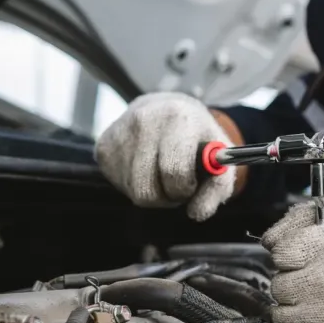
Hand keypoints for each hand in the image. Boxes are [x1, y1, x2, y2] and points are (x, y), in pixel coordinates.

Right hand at [94, 92, 235, 220]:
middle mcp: (144, 120)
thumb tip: (197, 213)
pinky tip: (147, 169)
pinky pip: (120, 186)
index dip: (184, 188)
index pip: (174, 171)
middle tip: (178, 186)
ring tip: (163, 175)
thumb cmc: (197, 138)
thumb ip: (218, 187)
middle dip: (168, 196)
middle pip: (148, 189)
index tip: (191, 184)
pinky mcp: (103, 146)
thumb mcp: (219, 157)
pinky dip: (136, 186)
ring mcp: (120, 133)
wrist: (166, 109)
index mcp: (178, 118)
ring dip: (153, 193)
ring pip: (134, 192)